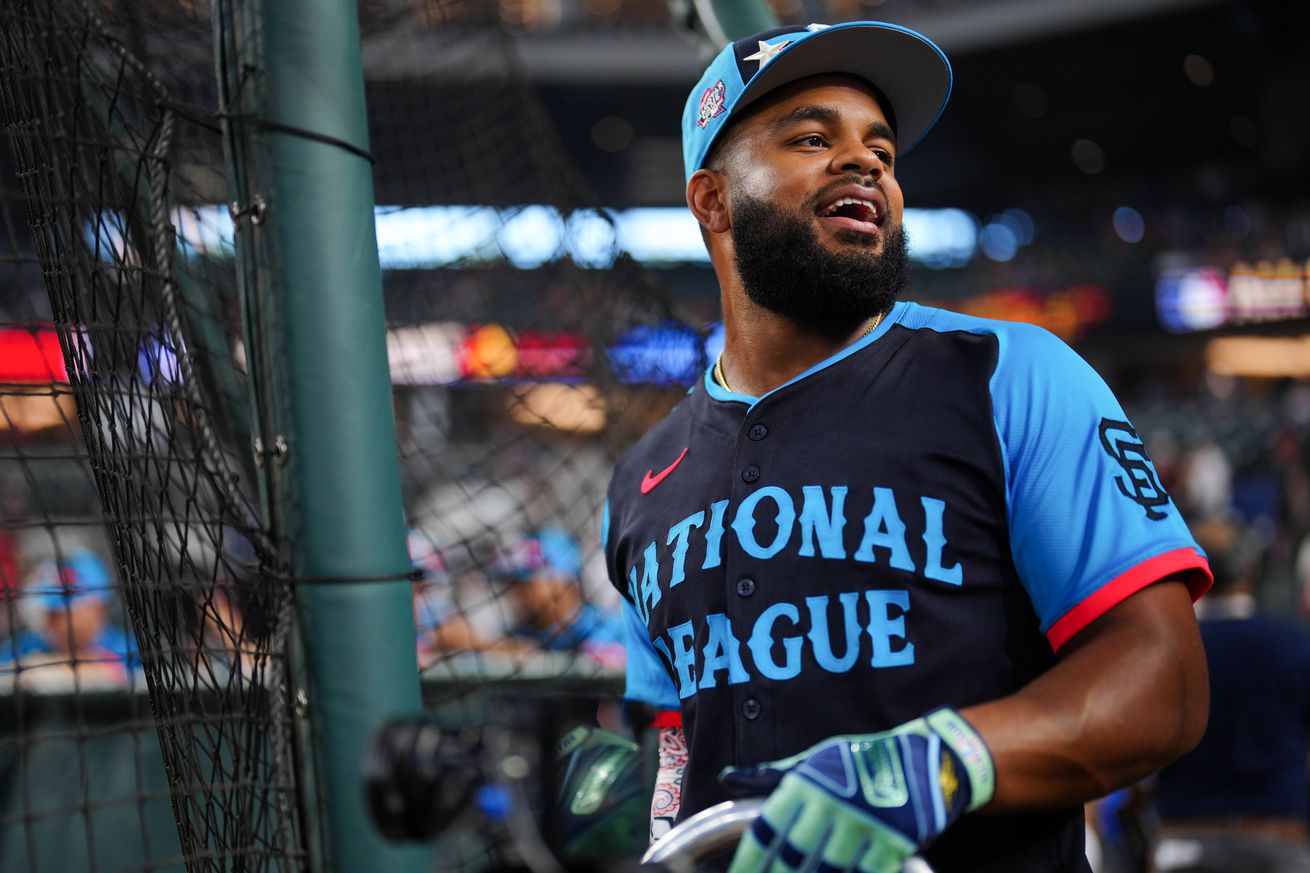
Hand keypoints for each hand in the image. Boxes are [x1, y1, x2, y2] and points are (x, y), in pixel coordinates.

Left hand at [720, 708, 993, 872]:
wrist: (923, 758)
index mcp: (805, 783)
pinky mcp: (894, 841)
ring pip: (829, 868)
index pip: (767, 829)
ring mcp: (863, 823)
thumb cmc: (858, 762)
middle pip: (795, 855)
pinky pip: (868, 872)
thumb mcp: (813, 760)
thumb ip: (770, 775)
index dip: (750, 860)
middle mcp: (830, 803)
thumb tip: (727, 779)